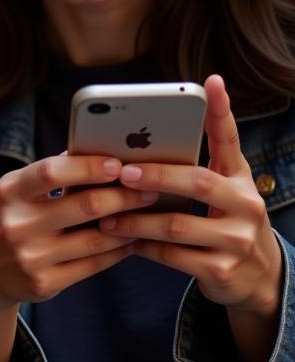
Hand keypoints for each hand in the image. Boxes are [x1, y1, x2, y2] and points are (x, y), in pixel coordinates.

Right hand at [0, 154, 150, 318]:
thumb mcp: (14, 192)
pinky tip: (132, 240)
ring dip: (129, 224)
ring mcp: (30, 257)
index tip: (119, 163)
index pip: (51, 172)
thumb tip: (96, 150)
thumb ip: (48, 175)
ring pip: (95, 238)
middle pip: (84, 206)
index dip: (89, 167)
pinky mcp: (44, 283)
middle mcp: (17, 225)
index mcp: (8, 192)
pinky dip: (118, 251)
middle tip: (149, 188)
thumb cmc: (5, 219)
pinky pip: (93, 265)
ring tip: (148, 212)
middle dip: (123, 195)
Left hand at [98, 75, 281, 361]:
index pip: (230, 139)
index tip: (210, 83)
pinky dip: (142, 247)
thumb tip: (141, 138)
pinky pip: (171, 256)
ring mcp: (236, 240)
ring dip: (135, 219)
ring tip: (105, 214)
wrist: (257, 278)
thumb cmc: (224, 220)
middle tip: (121, 171)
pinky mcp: (221, 270)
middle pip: (197, 182)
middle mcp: (246, 205)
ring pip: (176, 224)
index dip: (220, 111)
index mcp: (240, 179)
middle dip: (155, 175)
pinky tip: (123, 241)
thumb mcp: (222, 189)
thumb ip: (192, 165)